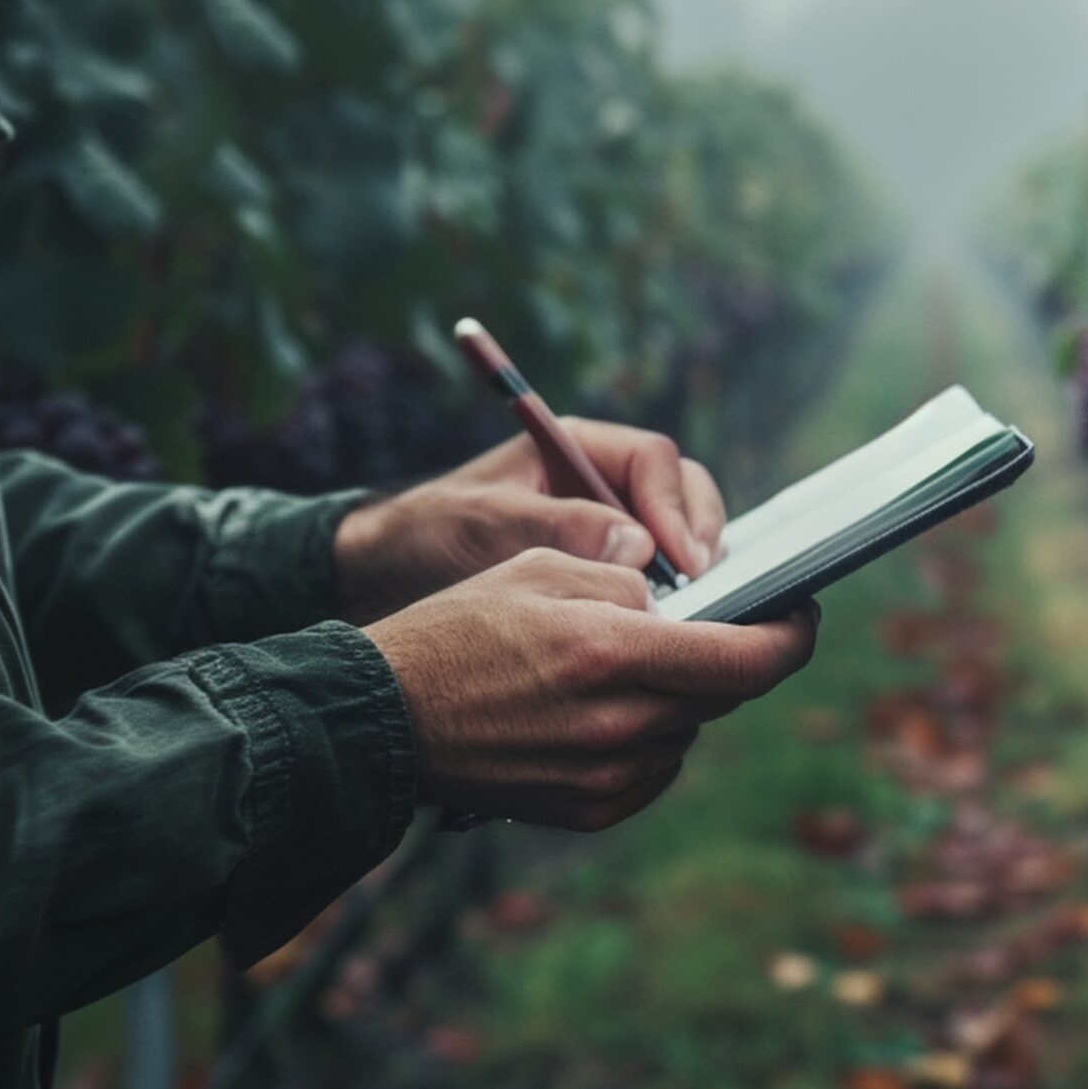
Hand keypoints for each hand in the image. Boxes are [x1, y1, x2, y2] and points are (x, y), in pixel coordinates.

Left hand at [334, 418, 725, 621]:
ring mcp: (610, 531)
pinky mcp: (606, 577)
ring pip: (680, 543)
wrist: (385, 577)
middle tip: (702, 591)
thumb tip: (638, 547)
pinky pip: (658, 584)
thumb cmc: (427, 535)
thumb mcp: (482, 523)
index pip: (656, 463)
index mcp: (577, 450)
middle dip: (701, 541)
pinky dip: (667, 607)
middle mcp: (604, 486)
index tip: (680, 558)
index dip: (677, 507)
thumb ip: (554, 526)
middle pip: (684, 499)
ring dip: (692, 578)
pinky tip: (661, 638)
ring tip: (688, 619)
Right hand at [361, 548, 816, 830]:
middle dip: (725, 655)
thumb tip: (681, 600)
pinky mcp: (588, 811)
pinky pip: (655, 769)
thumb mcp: (538, 567)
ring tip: (622, 667)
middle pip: (723, 693)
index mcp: (614, 654)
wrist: (379, 721)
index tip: (801, 615)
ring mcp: (606, 778)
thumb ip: (624, 580)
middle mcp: (620, 725)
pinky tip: (601, 711)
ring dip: (679, 696)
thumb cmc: (456, 630)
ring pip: (688, 730)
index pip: (747, 660)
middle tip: (703, 626)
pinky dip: (648, 738)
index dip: (790, 637)